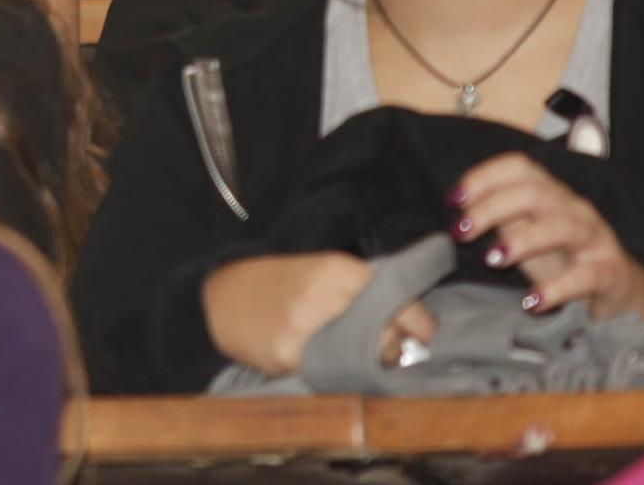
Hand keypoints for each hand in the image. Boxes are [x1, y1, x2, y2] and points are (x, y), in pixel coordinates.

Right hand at [203, 251, 434, 377]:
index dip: (419, 323)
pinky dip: (331, 371)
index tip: (424, 334)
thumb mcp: (320, 271)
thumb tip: (412, 325)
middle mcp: (327, 296)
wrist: (219, 293)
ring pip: (364, 361)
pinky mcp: (288, 356)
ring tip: (344, 351)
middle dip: (391, 345)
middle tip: (377, 344)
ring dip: (364, 362)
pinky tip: (315, 357)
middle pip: (388, 338)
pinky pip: (331, 375)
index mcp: (340, 270)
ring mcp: (307, 329)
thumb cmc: (276, 282)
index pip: (401, 303)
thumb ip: (362, 289)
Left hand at [455, 152, 643, 323]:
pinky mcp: (610, 274)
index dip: (484, 177)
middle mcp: (575, 210)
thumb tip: (463, 207)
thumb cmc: (565, 260)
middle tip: (461, 231)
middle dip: (492, 208)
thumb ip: (501, 218)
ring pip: (561, 228)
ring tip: (492, 258)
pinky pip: (586, 277)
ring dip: (522, 240)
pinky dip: (557, 288)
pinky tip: (531, 302)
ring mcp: (596, 240)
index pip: (520, 168)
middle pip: (534, 194)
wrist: (621, 294)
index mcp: (552, 194)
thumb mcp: (528, 236)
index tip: (454, 200)